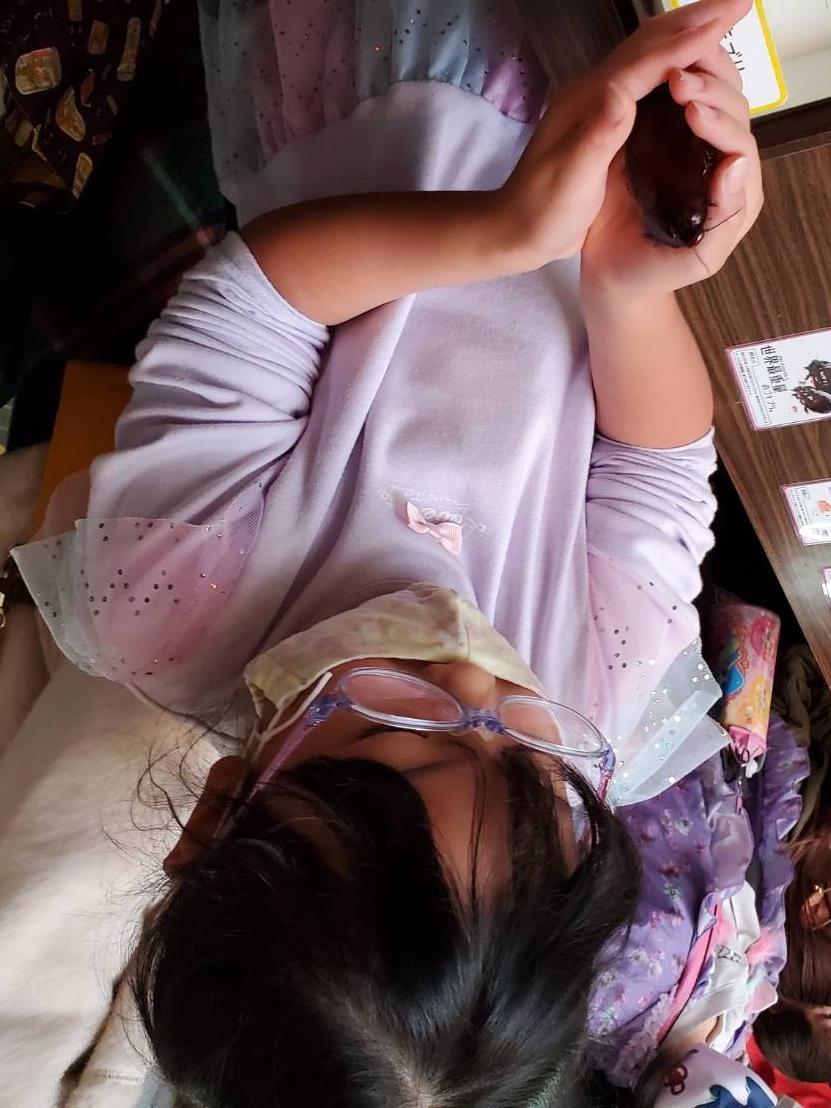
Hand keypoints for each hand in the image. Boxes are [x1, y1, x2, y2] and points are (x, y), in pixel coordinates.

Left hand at [496, 0, 753, 271]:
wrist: (512, 230)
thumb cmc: (541, 212)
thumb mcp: (570, 180)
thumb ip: (596, 136)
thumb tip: (621, 94)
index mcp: (591, 102)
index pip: (648, 60)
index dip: (690, 39)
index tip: (730, 16)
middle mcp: (593, 92)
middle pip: (650, 42)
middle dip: (696, 20)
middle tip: (739, 2)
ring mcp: (595, 102)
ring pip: (646, 53)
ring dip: (685, 33)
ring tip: (721, 19)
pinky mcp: (600, 117)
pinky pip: (643, 75)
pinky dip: (671, 59)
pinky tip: (687, 63)